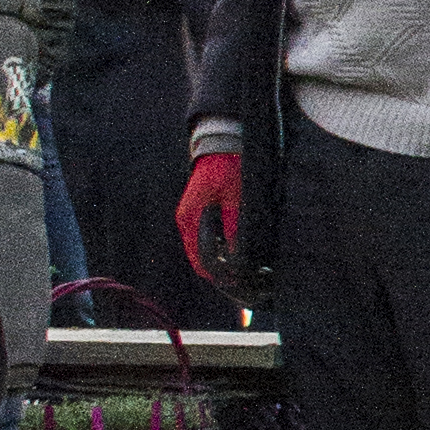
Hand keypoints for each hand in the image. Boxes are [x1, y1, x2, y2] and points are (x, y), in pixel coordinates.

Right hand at [177, 153, 242, 287]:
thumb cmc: (228, 168)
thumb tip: (237, 257)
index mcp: (189, 219)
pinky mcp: (197, 216)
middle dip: (220, 272)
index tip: (239, 282)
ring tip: (244, 271)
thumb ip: (234, 229)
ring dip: (220, 262)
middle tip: (244, 280)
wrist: (220, 147)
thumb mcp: (236, 199)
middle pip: (199, 259)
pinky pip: (205, 241)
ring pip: (202, 252)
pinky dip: (218, 251)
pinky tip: (236, 254)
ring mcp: (189, 219)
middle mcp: (185, 221)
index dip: (219, 275)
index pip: (200, 260)